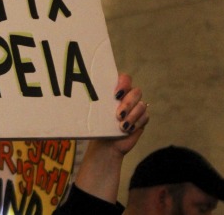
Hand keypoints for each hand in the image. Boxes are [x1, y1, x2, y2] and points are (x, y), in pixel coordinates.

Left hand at [72, 73, 148, 203]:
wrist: (105, 144)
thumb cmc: (97, 125)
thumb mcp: (94, 112)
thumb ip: (94, 101)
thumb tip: (78, 94)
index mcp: (116, 90)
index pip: (125, 78)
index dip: (123, 83)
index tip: (115, 94)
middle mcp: (128, 96)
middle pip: (136, 91)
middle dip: (127, 103)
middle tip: (118, 114)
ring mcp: (136, 107)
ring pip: (141, 105)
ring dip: (132, 115)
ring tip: (122, 126)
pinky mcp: (142, 119)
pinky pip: (145, 117)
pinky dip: (136, 123)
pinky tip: (127, 129)